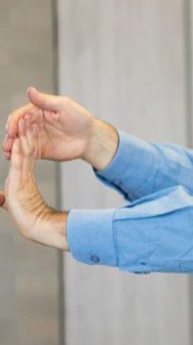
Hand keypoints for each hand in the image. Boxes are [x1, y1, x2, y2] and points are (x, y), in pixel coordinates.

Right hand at [2, 122, 68, 249]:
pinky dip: (22, 149)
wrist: (35, 228)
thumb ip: (12, 197)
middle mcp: (18, 176)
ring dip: (22, 136)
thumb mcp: (24, 204)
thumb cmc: (31, 219)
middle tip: (25, 116)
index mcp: (21, 179)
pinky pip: (22, 162)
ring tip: (25, 119)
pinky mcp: (19, 182)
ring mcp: (18, 178)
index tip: (26, 127)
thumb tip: (5, 194)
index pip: (23, 156)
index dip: (23, 141)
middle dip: (22, 133)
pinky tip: (23, 138)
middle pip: (21, 149)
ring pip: (20, 152)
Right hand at [4, 87, 116, 168]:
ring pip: (19, 141)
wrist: (91, 139)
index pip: (19, 116)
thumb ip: (45, 101)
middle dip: (10, 136)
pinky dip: (19, 155)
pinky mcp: (40, 150)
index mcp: (36, 111)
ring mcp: (36, 138)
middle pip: (16, 130)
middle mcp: (33, 124)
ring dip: (12, 147)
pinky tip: (13, 159)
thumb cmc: (81, 119)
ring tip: (8, 152)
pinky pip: (26, 152)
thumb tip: (29, 90)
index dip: (14, 123)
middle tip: (7, 144)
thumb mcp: (64, 106)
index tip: (11, 130)